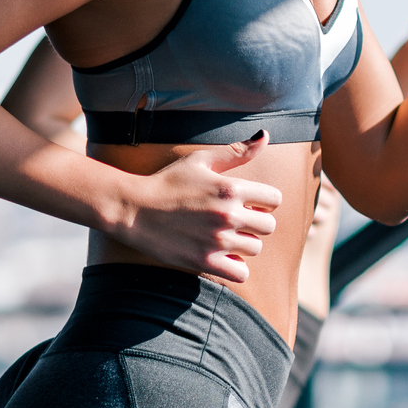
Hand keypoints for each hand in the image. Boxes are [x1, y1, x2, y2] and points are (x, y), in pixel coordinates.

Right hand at [118, 131, 283, 282]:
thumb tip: (266, 135)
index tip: (248, 202)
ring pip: (255, 249)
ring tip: (225, 236)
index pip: (275, 199)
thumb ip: (237, 151)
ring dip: (244, 244)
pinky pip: (240, 273)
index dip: (264, 200)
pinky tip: (222, 256)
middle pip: (269, 226)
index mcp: (230, 188)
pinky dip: (235, 267)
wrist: (133, 209)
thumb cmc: (168, 182)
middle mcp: (228, 215)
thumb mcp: (201, 161)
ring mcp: (216, 240)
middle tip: (236, 221)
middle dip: (256, 223)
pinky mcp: (204, 261)